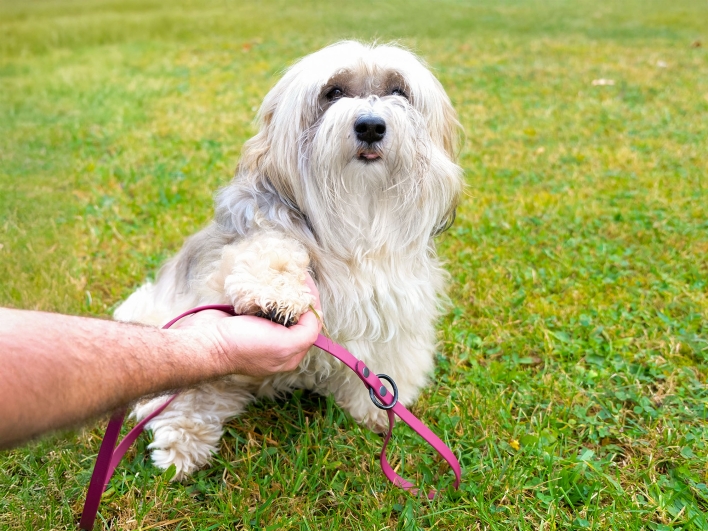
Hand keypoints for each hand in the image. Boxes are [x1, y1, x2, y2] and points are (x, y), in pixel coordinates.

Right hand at [173, 274, 321, 376]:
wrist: (204, 341)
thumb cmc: (243, 345)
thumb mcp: (283, 345)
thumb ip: (306, 333)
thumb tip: (313, 313)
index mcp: (289, 355)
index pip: (312, 325)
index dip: (312, 303)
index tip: (306, 281)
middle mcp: (277, 344)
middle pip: (297, 315)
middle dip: (298, 295)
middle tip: (295, 275)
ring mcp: (260, 331)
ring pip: (280, 307)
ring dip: (282, 291)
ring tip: (283, 274)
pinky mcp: (245, 319)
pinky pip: (262, 302)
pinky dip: (266, 291)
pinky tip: (267, 280)